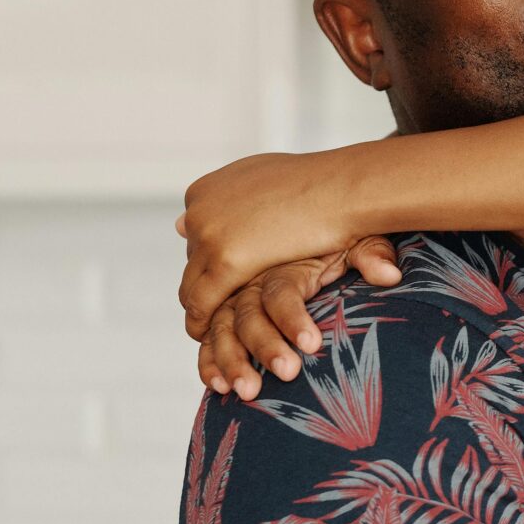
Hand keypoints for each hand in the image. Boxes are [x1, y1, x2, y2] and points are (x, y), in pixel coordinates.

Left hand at [178, 150, 392, 333]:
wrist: (345, 188)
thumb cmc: (324, 188)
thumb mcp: (268, 185)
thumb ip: (230, 206)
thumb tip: (178, 226)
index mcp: (209, 190)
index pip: (197, 236)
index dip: (213, 263)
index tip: (227, 282)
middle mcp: (202, 208)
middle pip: (193, 261)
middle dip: (207, 285)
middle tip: (222, 312)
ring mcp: (209, 232)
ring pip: (191, 285)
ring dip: (202, 309)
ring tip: (214, 332)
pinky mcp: (225, 260)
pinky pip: (200, 303)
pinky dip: (203, 323)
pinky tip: (215, 337)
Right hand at [197, 238, 404, 399]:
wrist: (310, 209)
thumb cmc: (334, 230)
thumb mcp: (356, 235)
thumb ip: (370, 253)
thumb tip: (390, 274)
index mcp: (281, 259)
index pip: (281, 292)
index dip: (293, 319)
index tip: (313, 344)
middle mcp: (250, 274)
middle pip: (245, 312)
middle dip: (262, 347)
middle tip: (286, 374)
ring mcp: (232, 291)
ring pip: (220, 325)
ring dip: (230, 360)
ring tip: (247, 391)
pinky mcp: (223, 305)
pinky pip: (208, 332)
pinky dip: (209, 358)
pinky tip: (218, 386)